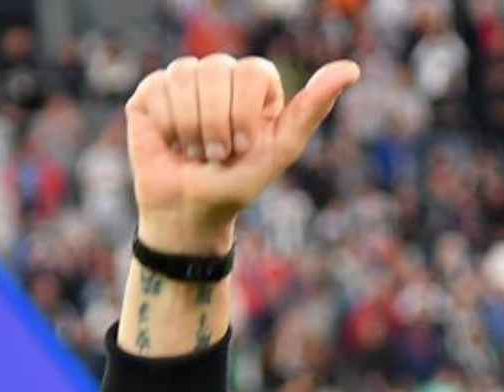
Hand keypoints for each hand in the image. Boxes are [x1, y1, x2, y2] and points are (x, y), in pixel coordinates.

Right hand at [125, 54, 359, 254]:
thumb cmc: (240, 181)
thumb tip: (351, 68)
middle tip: (219, 153)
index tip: (246, 146)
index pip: (252, 71)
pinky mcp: (152, 91)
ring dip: (193, 128)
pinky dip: (169, 128)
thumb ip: (313, 107)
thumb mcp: (281, 148)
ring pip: (186, 77)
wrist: (192, 210)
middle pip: (218, 70)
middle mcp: (219, 74)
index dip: (246, 112)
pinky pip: (159, 90)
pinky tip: (172, 143)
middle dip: (219, 124)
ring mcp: (184, 80)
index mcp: (254, 83)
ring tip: (197, 151)